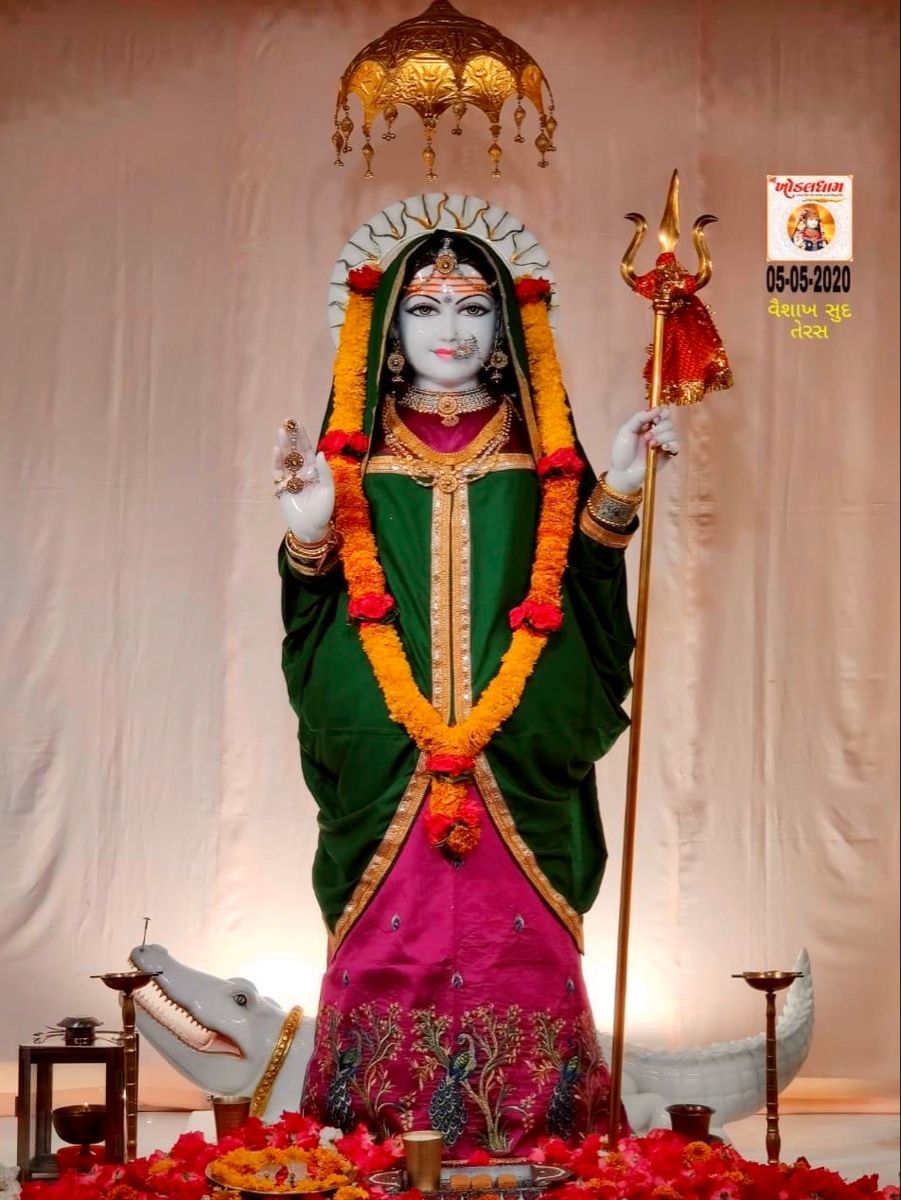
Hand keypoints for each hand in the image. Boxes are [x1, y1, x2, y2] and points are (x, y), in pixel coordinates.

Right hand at [273, 420, 334, 541]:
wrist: (311, 527)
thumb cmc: (323, 511)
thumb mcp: (328, 491)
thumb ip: (324, 472)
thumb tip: (320, 453)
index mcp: (315, 472)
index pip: (308, 450)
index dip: (303, 437)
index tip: (298, 424)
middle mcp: (303, 472)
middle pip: (296, 451)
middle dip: (292, 436)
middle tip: (288, 421)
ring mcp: (292, 479)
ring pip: (287, 458)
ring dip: (284, 445)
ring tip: (281, 431)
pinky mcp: (283, 487)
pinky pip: (279, 472)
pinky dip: (277, 461)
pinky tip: (277, 450)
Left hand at [606, 408, 679, 494]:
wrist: (622, 472)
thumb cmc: (622, 452)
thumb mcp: (627, 430)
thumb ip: (640, 417)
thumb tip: (657, 408)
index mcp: (647, 425)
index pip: (663, 413)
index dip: (662, 413)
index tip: (655, 419)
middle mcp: (657, 433)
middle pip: (669, 422)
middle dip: (659, 428)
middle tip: (647, 436)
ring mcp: (662, 444)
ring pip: (673, 433)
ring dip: (662, 436)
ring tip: (650, 444)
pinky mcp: (666, 455)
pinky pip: (676, 446)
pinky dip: (671, 444)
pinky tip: (662, 447)